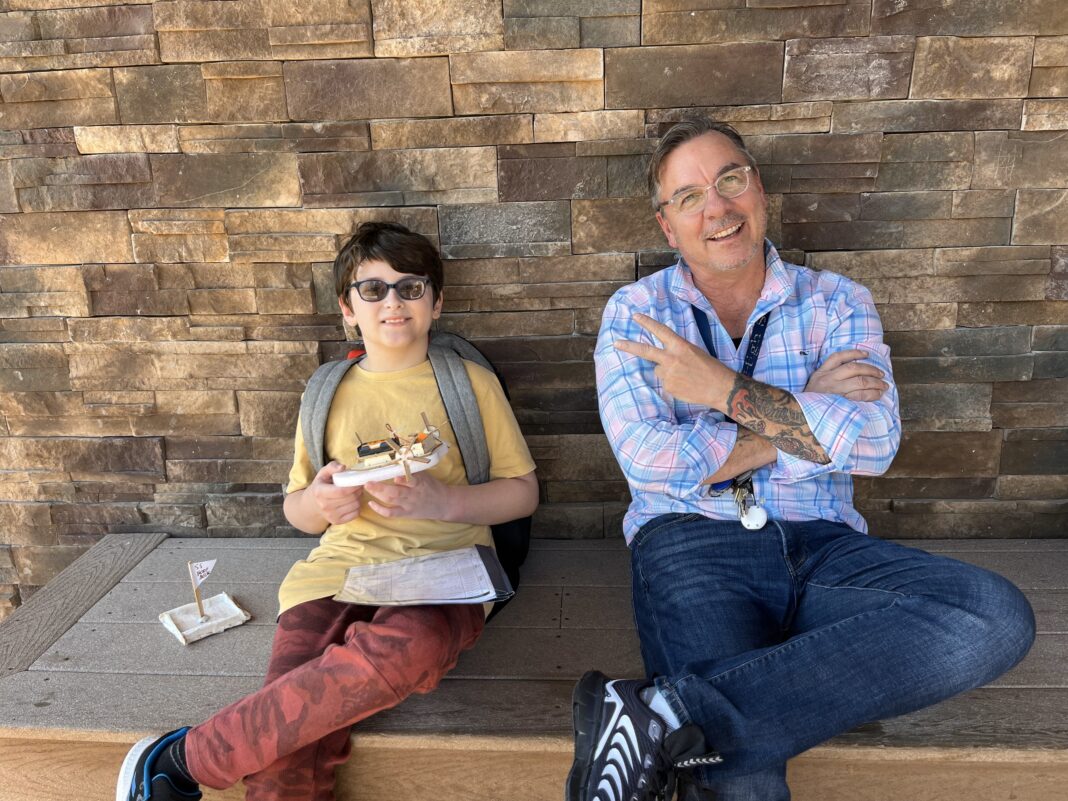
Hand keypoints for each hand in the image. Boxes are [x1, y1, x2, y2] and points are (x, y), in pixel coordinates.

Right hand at [309, 461, 363, 524]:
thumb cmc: (322, 485)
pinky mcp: (337, 522)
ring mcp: (330, 515)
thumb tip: (342, 467)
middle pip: (350, 498)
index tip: (359, 481)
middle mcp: (324, 506)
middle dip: (358, 490)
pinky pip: (355, 514)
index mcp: (320, 492)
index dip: (353, 486)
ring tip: (355, 493)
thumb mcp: (324, 473)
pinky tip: (353, 501)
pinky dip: (358, 507)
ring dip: (359, 498)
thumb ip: (332, 467)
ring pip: (355, 505)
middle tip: (359, 486)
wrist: (313, 504)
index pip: (341, 491)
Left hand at [364, 471, 449, 519]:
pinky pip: (391, 513)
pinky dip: (380, 510)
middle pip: (396, 492)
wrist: (443, 503)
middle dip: (381, 487)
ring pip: (391, 501)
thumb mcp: (425, 474)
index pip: (410, 480)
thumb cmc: (431, 485)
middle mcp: (413, 495)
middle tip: (368, 482)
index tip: (392, 474)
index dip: (401, 477)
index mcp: (419, 483)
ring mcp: (408, 505)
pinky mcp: (405, 513)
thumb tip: (396, 457)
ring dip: (378, 494)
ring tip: (367, 487)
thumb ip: (411, 468)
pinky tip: (371, 503)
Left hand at [614, 313, 731, 407]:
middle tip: (616, 343)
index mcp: (680, 346)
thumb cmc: (711, 368)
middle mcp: (672, 358)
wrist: (721, 387)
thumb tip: (660, 359)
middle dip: (629, 346)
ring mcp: (668, 374)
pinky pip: (665, 383)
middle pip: (646, 351)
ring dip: (667, 373)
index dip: (647, 323)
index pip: (660, 331)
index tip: (635, 316)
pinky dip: (673, 384)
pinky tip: (686, 386)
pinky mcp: (668, 387)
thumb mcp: (694, 352)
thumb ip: (676, 352)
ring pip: (658, 371)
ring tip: (685, 377)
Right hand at [804, 349, 888, 401]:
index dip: (854, 353)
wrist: (800, 417)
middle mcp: (827, 380)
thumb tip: (852, 370)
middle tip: (881, 374)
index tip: (867, 354)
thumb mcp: (814, 384)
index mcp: (820, 373)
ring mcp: (833, 392)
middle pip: (853, 368)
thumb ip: (828, 376)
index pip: (838, 357)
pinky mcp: (839, 403)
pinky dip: (871, 394)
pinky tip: (877, 395)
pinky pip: (859, 396)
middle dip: (871, 370)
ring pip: (859, 381)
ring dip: (875, 383)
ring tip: (883, 386)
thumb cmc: (811, 401)